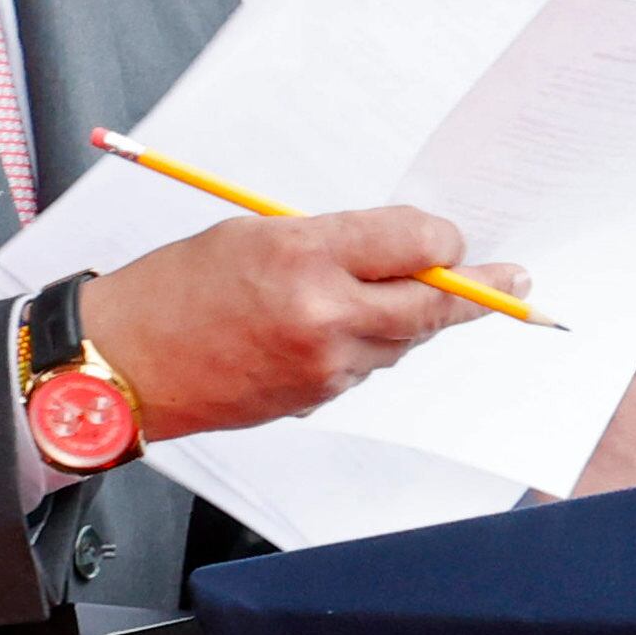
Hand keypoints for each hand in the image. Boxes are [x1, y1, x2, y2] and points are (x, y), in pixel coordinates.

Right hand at [78, 208, 526, 442]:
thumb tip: (396, 250)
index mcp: (304, 255)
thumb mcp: (254, 234)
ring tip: (433, 298)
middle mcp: (322, 314)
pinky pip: (365, 367)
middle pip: (427, 304)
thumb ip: (330, 241)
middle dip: (475, 292)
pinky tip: (355, 328)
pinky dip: (373, 346)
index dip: (442, 237)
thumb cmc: (175, 288)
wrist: (121, 364)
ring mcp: (321, 366)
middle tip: (514, 284)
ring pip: (401, 341)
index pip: (411, 241)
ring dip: (417, 319)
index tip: (451, 236)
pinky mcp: (312, 400)